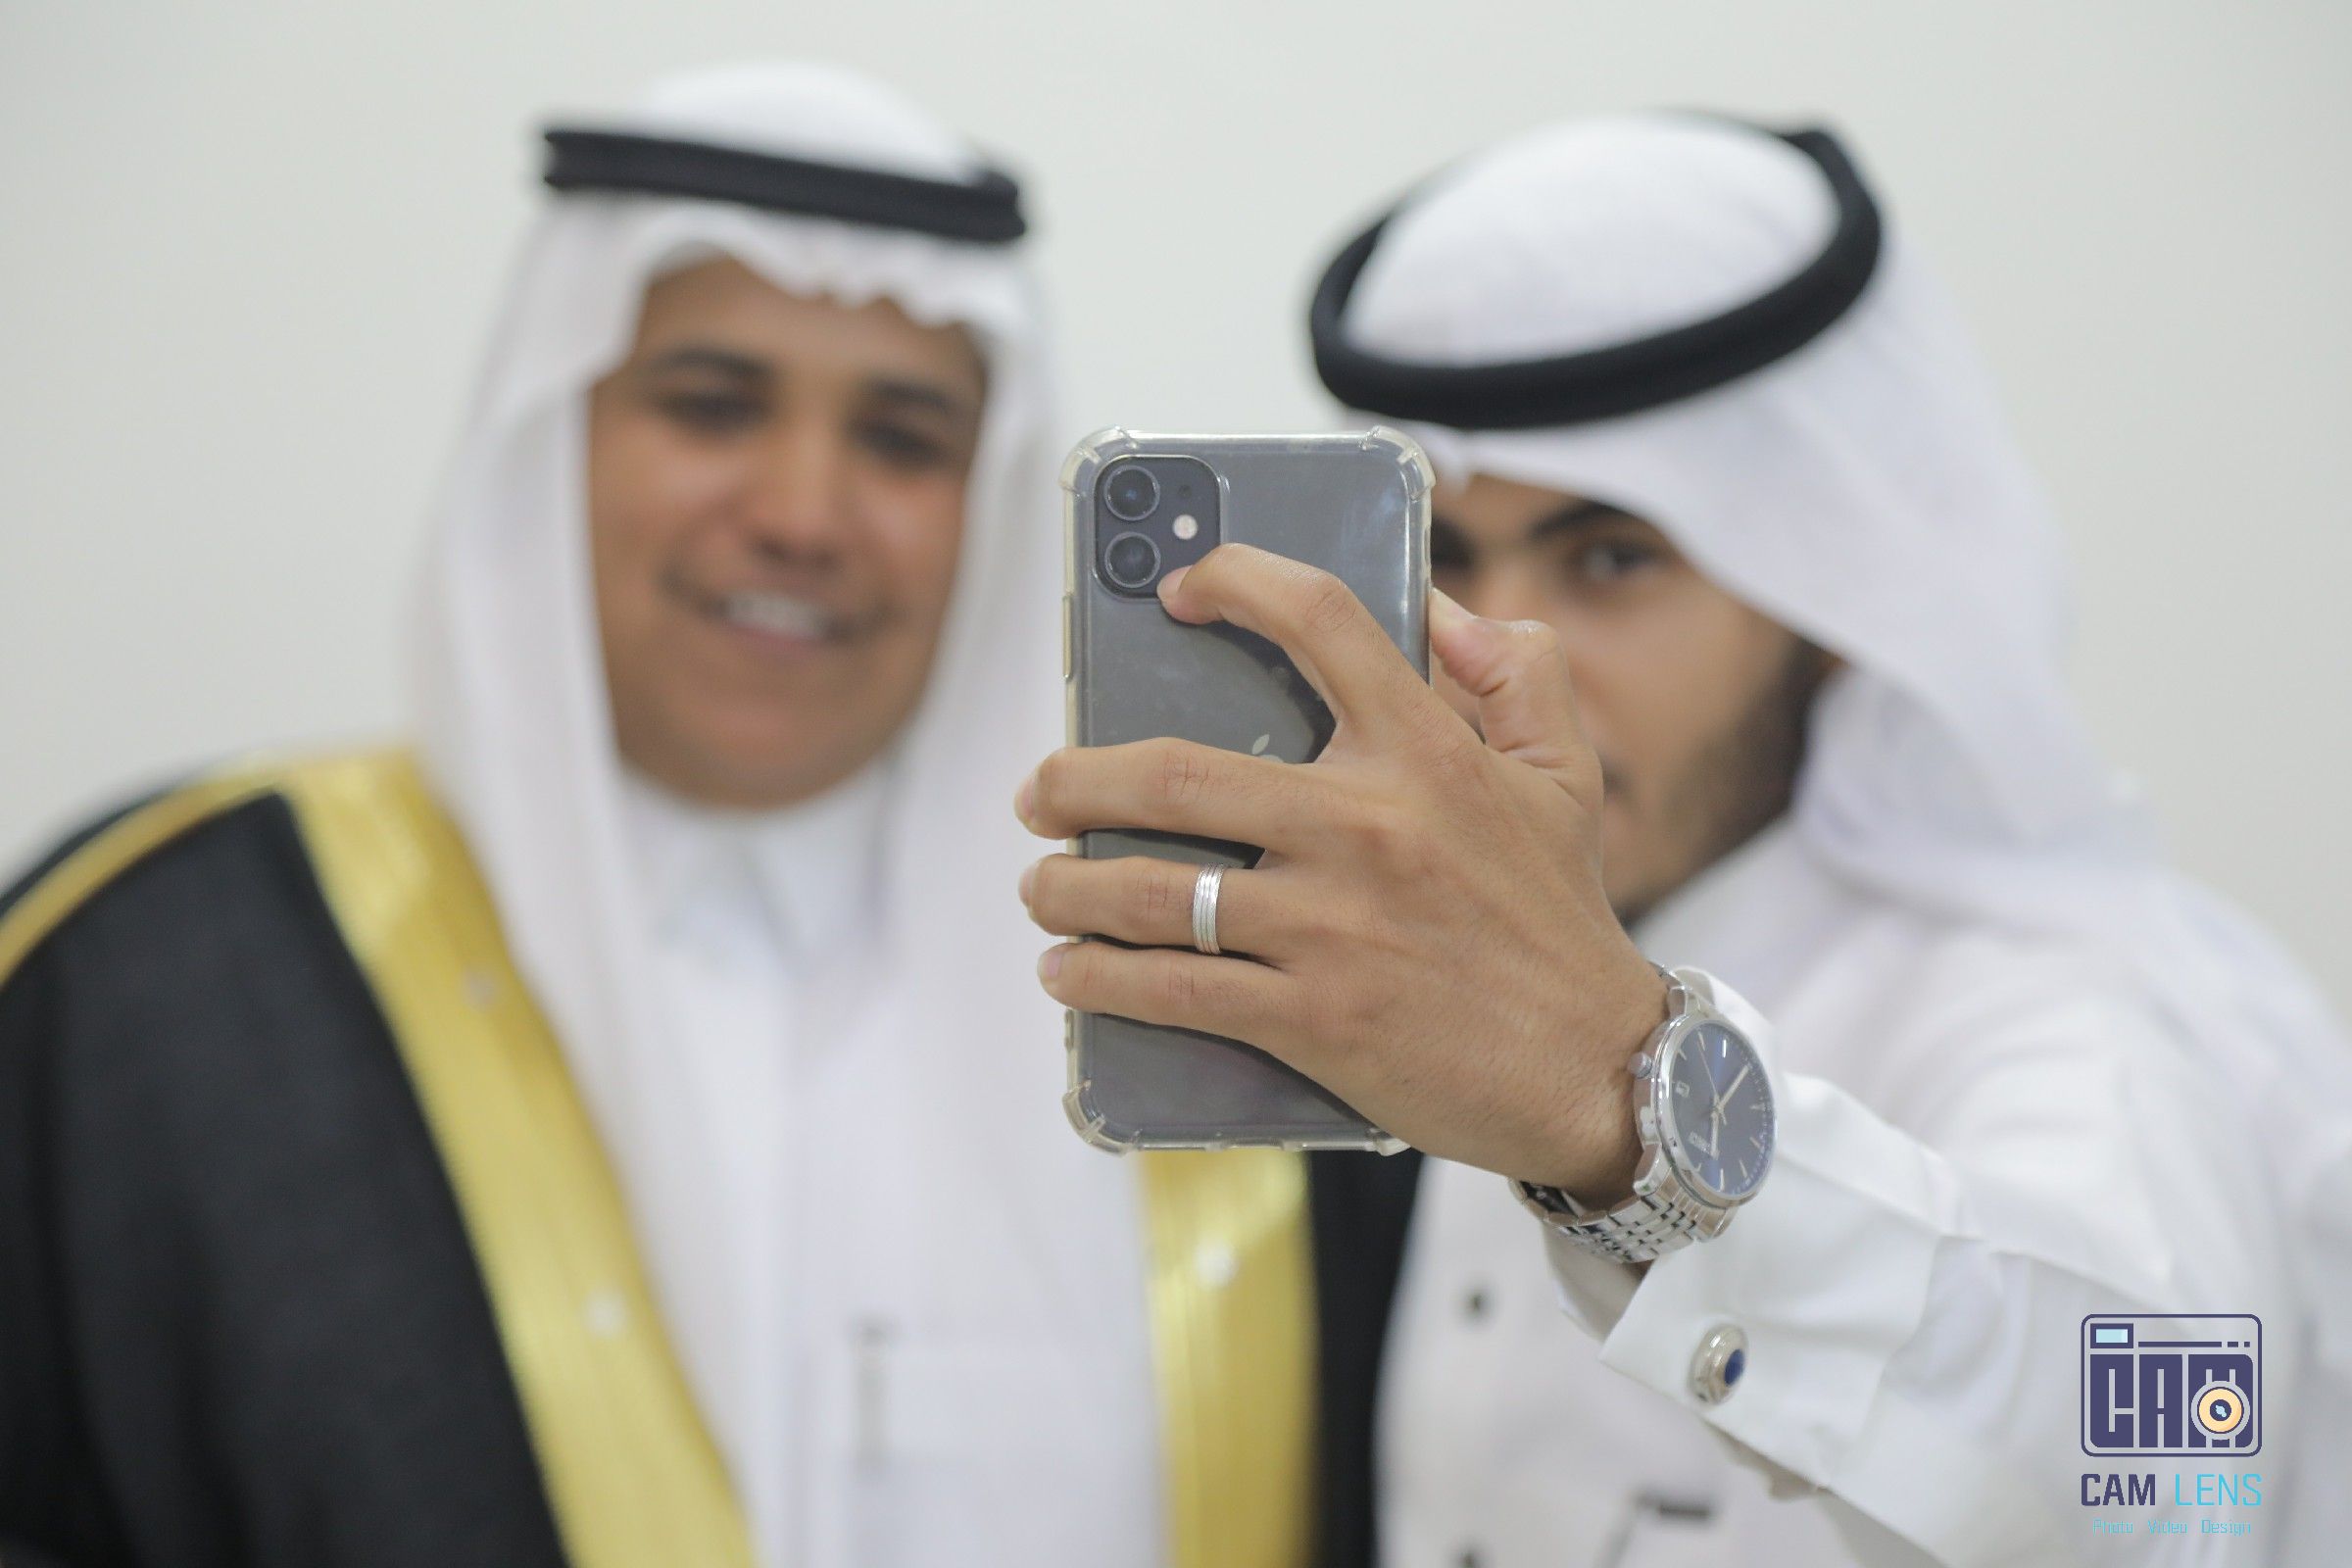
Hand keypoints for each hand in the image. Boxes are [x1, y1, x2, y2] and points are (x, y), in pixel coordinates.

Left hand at [1015, 543, 1666, 1198]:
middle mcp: (1368, 826)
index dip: (1238, 582)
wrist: (1594, 1072)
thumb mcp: (1567, 777)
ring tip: (1040, 885)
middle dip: (1076, 779)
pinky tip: (1067, 971)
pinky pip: (1173, 990)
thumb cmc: (1563, 921)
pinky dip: (1099, 979)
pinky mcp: (1312, 1017)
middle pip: (1174, 774)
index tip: (1181, 591)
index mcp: (1426, 752)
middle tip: (1041, 790)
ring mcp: (1333, 926)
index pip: (1319, 623)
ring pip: (1152, 892)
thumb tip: (1443, 610)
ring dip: (1067, 887)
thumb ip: (1516, 673)